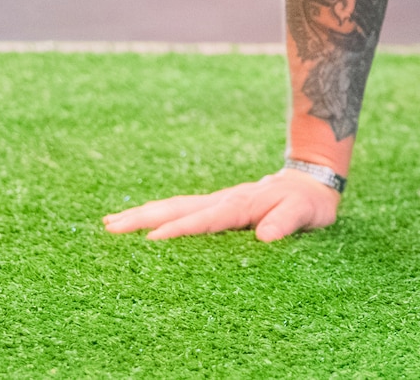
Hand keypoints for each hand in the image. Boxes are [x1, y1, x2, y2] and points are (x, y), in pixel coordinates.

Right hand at [103, 170, 338, 241]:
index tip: (153, 240)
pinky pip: (181, 210)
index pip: (206, 220)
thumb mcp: (306, 213)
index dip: (181, 230)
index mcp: (240, 205)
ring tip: (109, 224)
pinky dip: (157, 215)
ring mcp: (216, 202)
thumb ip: (287, 221)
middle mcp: (222, 201)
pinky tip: (139, 223)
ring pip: (173, 207)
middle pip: (177, 208)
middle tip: (108, 227)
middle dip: (143, 218)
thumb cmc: (308, 202)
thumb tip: (266, 236)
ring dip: (142, 214)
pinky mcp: (215, 206)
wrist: (311, 180)